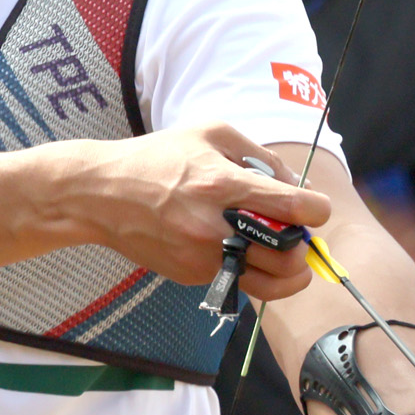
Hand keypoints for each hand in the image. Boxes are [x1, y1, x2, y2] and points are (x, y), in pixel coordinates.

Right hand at [60, 126, 326, 298]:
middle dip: (301, 244)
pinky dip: (246, 267)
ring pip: (270, 281)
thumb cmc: (155, 158)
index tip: (312, 207)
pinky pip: (237, 280)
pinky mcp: (191, 275)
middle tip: (292, 232)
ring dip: (284, 268)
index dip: (316, 209)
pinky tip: (231, 246)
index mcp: (223, 184)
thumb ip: (260, 155)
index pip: (296, 208)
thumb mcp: (208, 133)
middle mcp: (215, 226)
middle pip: (290, 254)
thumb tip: (298, 184)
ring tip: (276, 249)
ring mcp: (202, 256)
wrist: (97, 195)